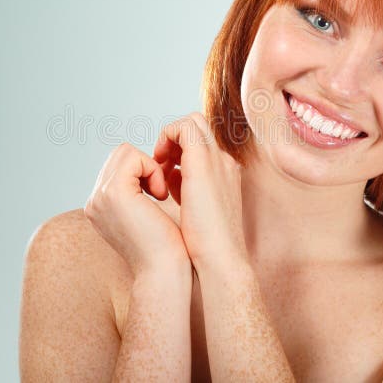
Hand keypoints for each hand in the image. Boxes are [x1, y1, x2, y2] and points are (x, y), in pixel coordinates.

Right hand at [84, 142, 189, 277]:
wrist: (164, 271)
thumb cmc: (164, 246)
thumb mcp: (143, 214)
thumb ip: (135, 193)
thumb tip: (143, 172)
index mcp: (98, 206)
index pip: (117, 165)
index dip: (142, 171)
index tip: (157, 195)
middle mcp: (93, 201)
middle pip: (119, 154)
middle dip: (145, 166)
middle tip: (160, 194)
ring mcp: (100, 197)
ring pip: (126, 152)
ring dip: (150, 168)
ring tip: (160, 195)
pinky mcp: (114, 193)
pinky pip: (134, 158)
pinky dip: (152, 170)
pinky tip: (161, 196)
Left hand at [153, 112, 247, 271]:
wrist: (220, 260)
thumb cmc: (205, 247)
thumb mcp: (195, 212)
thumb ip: (184, 191)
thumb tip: (168, 180)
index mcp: (225, 175)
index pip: (203, 147)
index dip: (180, 153)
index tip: (164, 174)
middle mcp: (224, 162)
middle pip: (199, 129)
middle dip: (175, 140)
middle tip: (159, 164)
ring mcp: (216, 159)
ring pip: (193, 123)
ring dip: (170, 138)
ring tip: (157, 164)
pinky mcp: (203, 160)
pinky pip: (184, 128)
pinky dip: (166, 137)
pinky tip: (157, 163)